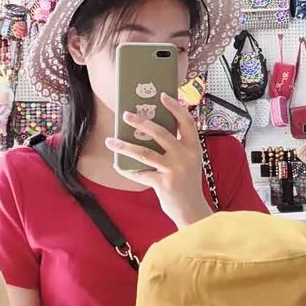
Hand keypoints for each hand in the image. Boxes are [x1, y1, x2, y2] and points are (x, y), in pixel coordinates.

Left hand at [105, 93, 212, 228]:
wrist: (192, 210)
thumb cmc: (187, 183)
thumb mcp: (190, 161)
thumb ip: (178, 146)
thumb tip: (153, 129)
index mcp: (194, 147)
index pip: (187, 122)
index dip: (175, 107)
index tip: (163, 96)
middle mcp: (186, 156)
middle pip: (161, 133)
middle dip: (141, 122)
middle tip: (126, 114)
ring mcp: (174, 170)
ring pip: (145, 152)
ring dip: (125, 146)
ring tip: (111, 141)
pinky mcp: (163, 183)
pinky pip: (140, 173)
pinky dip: (127, 169)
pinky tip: (117, 165)